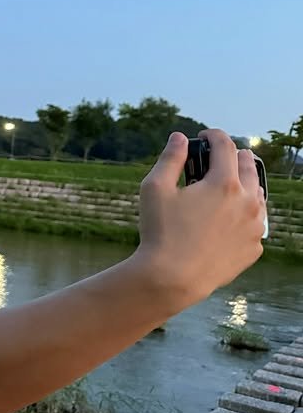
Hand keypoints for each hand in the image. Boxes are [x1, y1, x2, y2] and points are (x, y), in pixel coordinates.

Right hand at [135, 129, 265, 307]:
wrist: (173, 278)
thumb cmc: (160, 231)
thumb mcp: (155, 188)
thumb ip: (170, 158)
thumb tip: (179, 138)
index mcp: (224, 184)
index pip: (226, 146)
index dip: (213, 135)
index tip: (204, 136)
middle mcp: (248, 202)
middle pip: (249, 166)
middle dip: (233, 156)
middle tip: (218, 157)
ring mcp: (255, 227)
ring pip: (257, 195)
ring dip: (242, 185)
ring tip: (223, 188)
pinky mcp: (254, 247)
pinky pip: (254, 223)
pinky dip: (243, 215)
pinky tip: (224, 220)